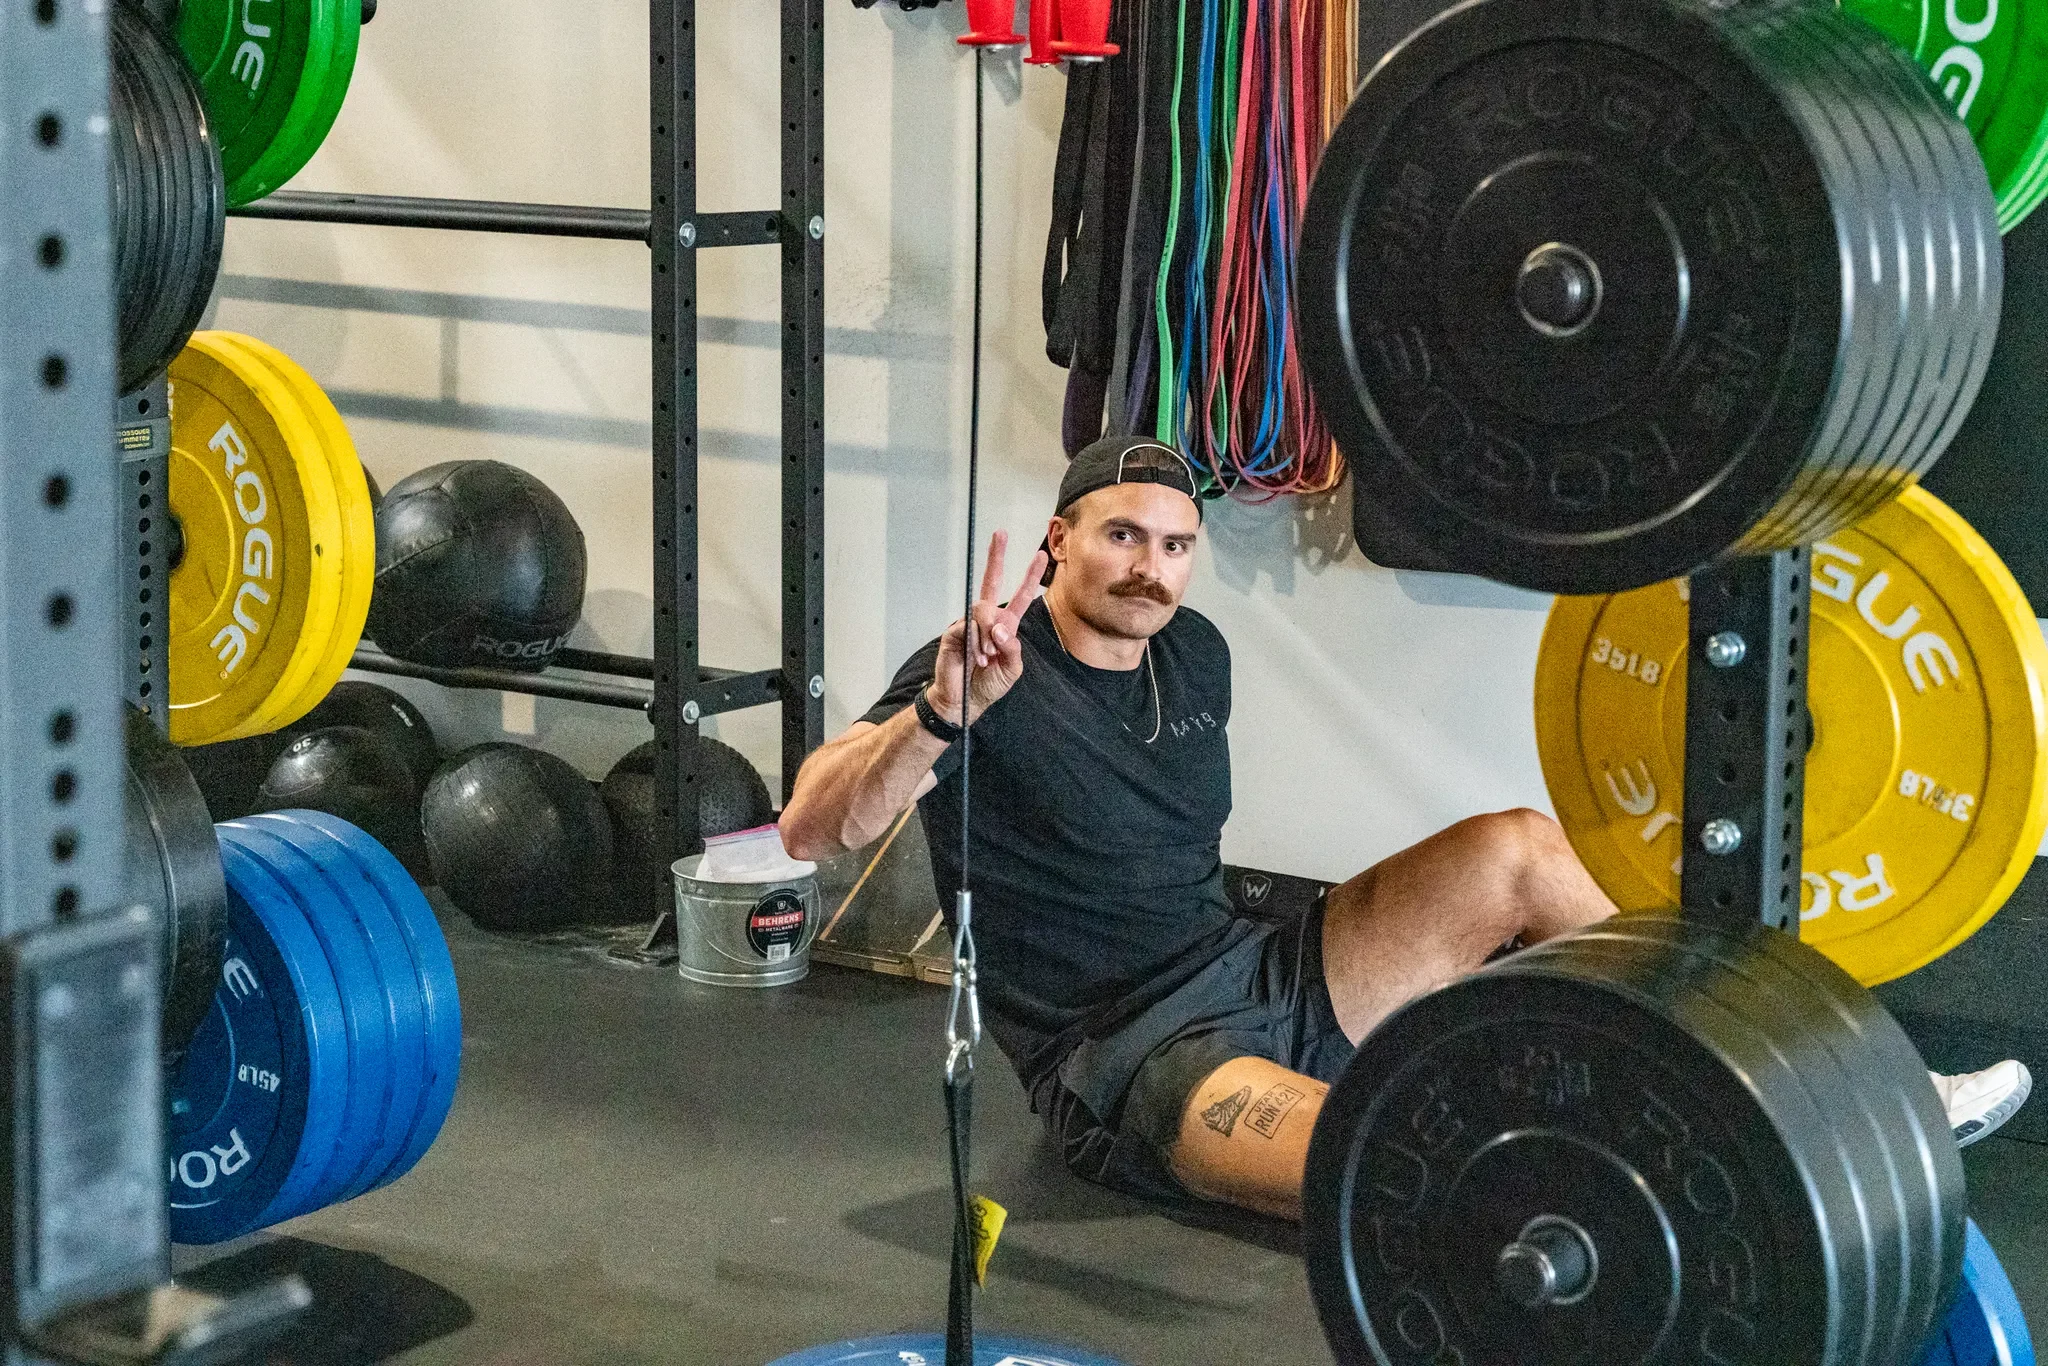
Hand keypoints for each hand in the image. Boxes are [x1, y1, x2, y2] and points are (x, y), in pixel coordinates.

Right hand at [928, 531, 1048, 728]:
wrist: (964, 701)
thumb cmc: (989, 684)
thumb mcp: (1011, 669)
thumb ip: (1012, 648)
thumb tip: (1001, 627)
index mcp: (1005, 626)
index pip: (1019, 596)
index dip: (1028, 577)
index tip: (1040, 555)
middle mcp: (986, 619)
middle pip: (991, 581)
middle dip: (996, 557)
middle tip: (1000, 533)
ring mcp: (968, 623)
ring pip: (982, 611)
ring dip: (989, 634)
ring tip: (988, 657)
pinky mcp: (954, 632)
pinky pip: (967, 627)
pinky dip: (976, 643)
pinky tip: (977, 657)